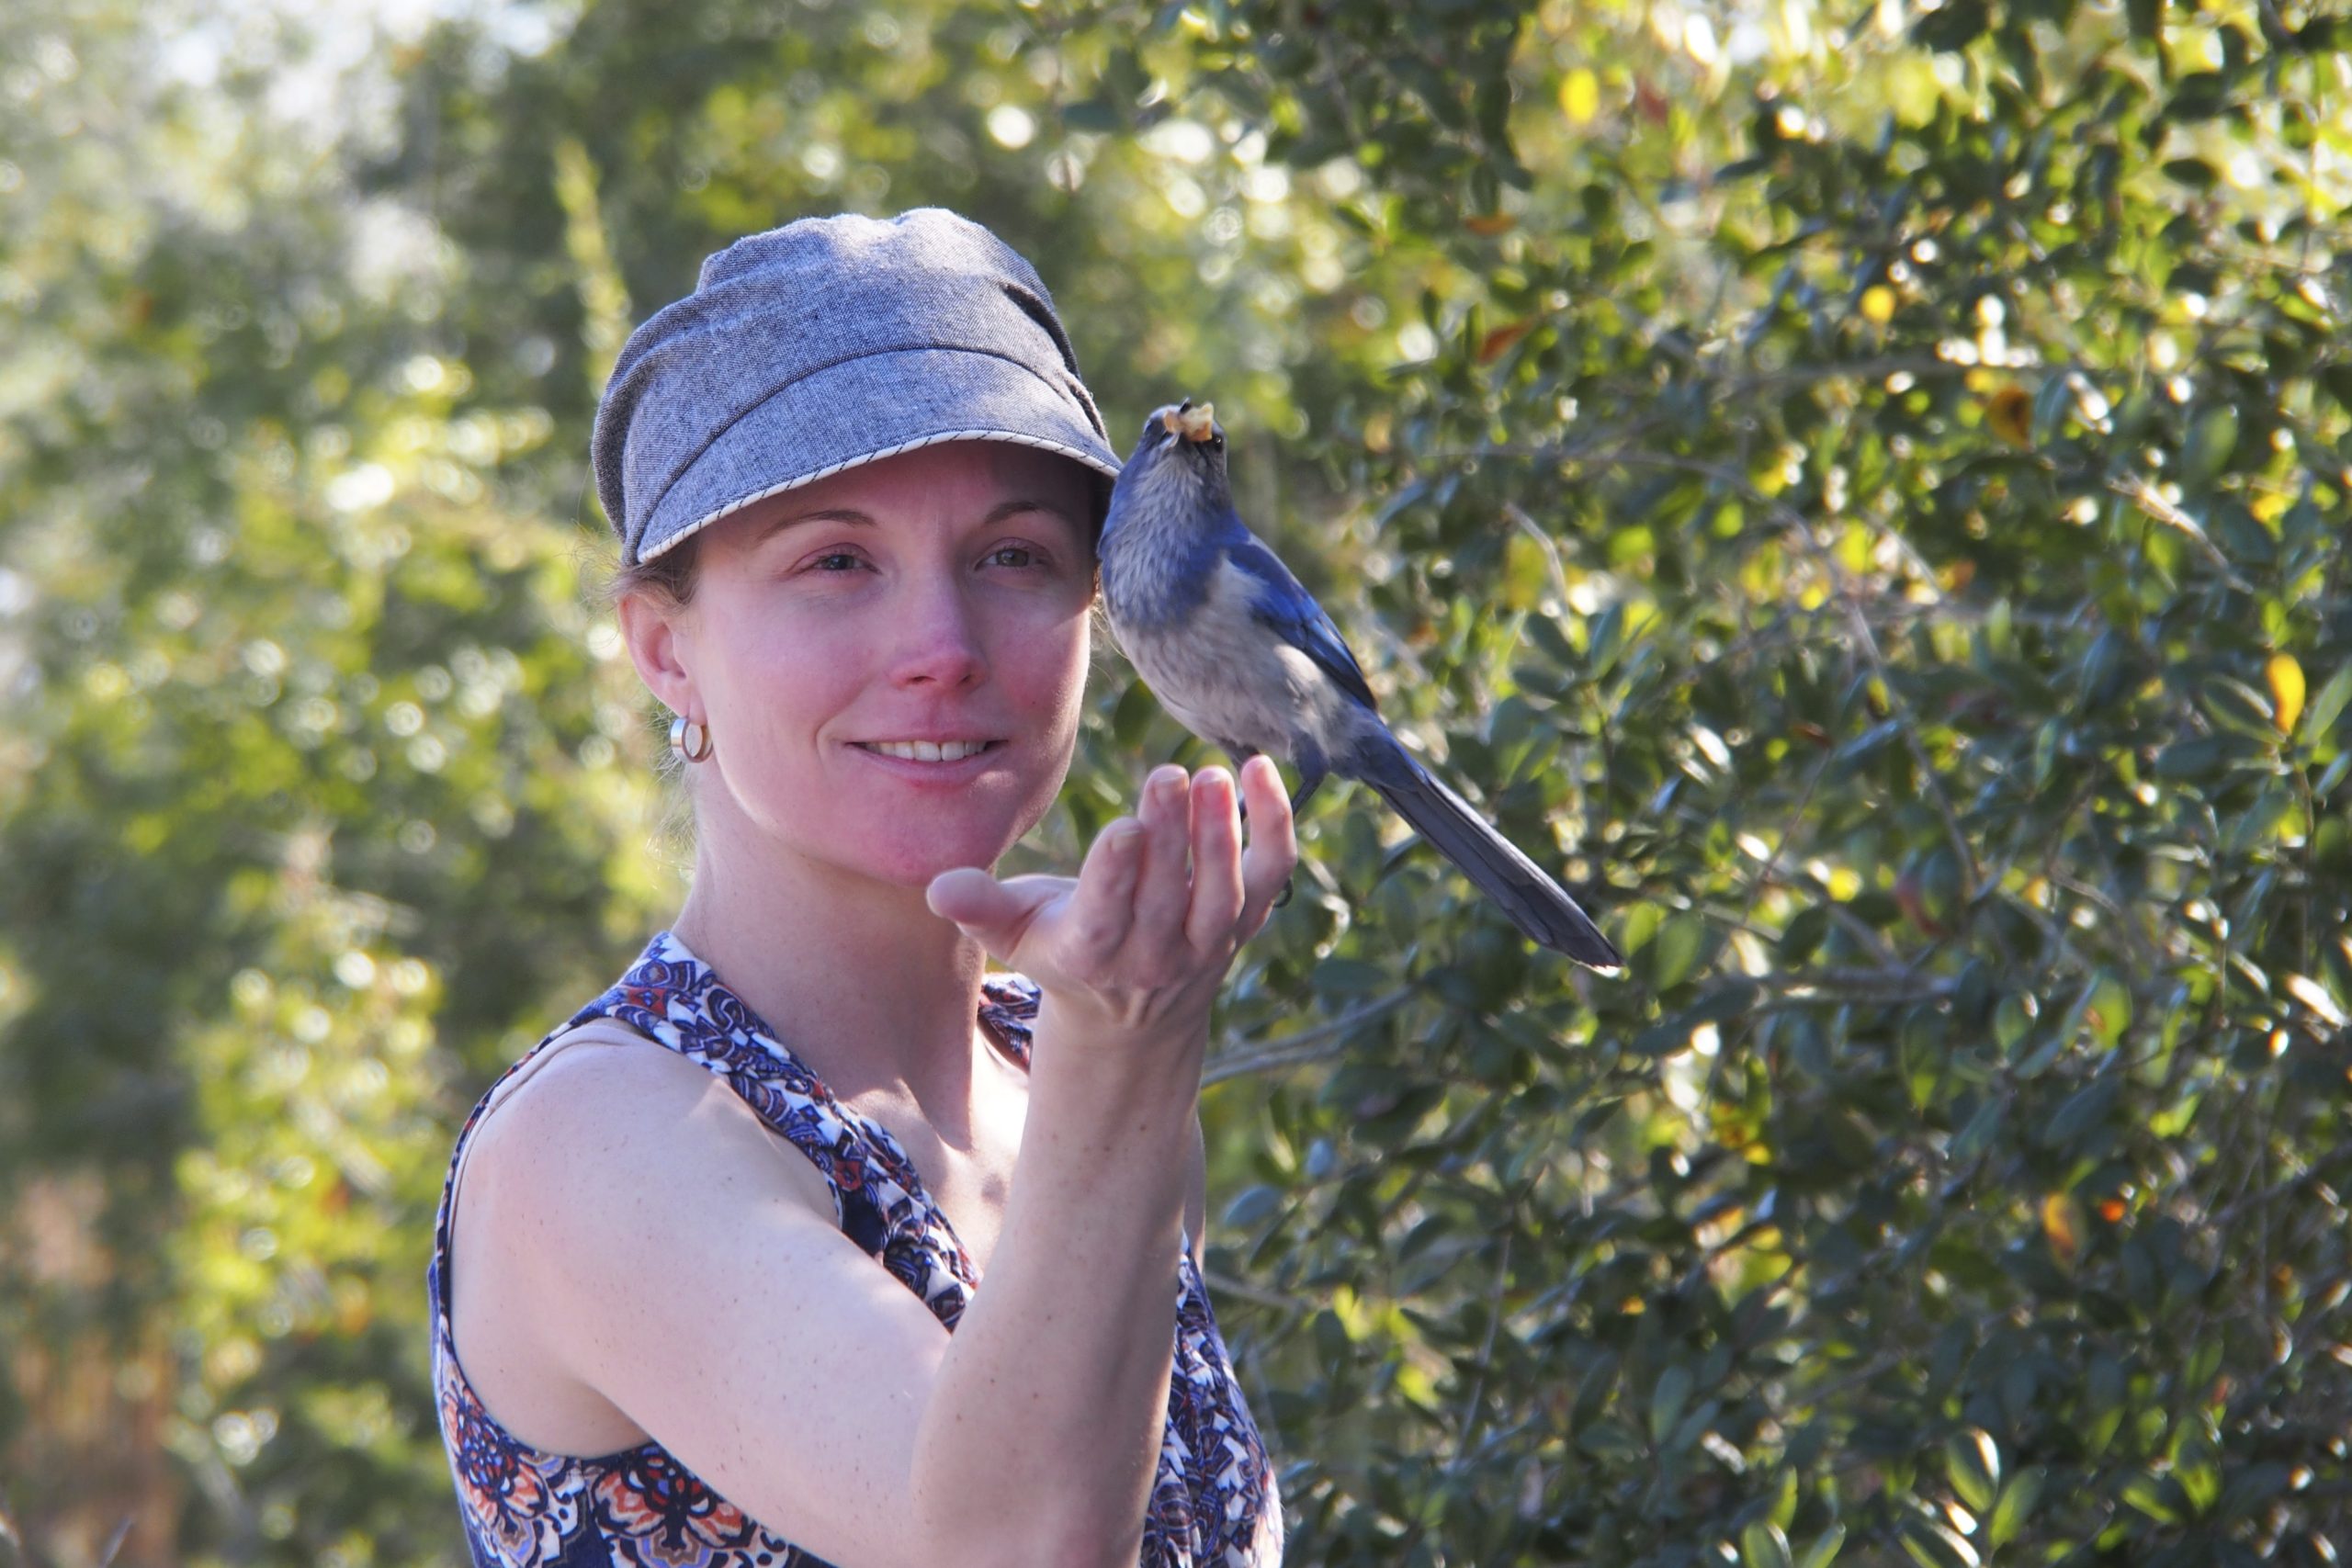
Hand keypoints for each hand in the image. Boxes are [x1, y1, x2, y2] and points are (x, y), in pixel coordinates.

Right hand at [926, 756, 1297, 1049]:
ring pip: (1223, 893)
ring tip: (1214, 774)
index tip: (1124, 827)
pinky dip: (1275, 828)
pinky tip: (1261, 770)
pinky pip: (1269, 876)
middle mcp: (1153, 955)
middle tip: (1170, 774)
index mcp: (1090, 953)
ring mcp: (1206, 942)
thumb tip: (938, 887)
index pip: (1106, 915)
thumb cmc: (1060, 950)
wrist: (1132, 1018)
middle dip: (1170, 836)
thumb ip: (979, 908)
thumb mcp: (1012, 934)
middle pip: (1167, 896)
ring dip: (1222, 834)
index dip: (1117, 874)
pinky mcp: (1244, 922)